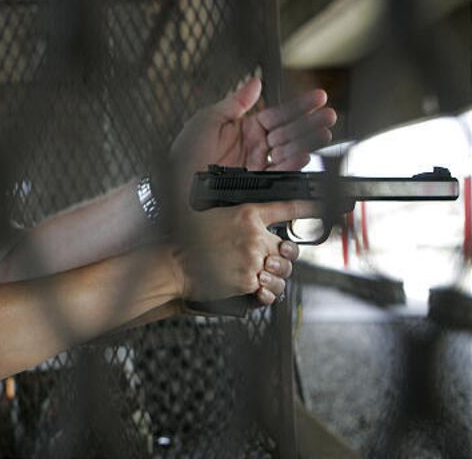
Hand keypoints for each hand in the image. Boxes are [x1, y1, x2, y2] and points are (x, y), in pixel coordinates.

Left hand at [169, 78, 336, 200]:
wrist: (173, 186)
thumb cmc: (183, 154)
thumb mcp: (207, 120)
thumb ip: (235, 102)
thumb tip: (255, 82)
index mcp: (244, 128)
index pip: (278, 114)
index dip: (298, 106)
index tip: (318, 97)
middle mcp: (253, 146)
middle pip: (289, 132)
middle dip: (310, 123)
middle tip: (329, 115)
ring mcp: (256, 165)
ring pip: (288, 151)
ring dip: (308, 142)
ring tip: (325, 132)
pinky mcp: (256, 184)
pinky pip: (279, 172)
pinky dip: (292, 163)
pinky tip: (304, 154)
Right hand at [173, 200, 317, 303]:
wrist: (173, 264)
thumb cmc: (187, 240)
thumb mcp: (214, 216)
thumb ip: (239, 221)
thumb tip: (253, 228)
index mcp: (247, 214)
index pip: (288, 208)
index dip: (311, 207)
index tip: (325, 205)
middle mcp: (254, 235)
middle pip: (289, 249)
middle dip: (283, 258)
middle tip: (270, 261)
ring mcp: (253, 259)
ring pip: (282, 272)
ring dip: (274, 278)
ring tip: (259, 278)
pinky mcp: (248, 280)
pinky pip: (269, 290)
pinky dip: (264, 294)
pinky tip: (256, 291)